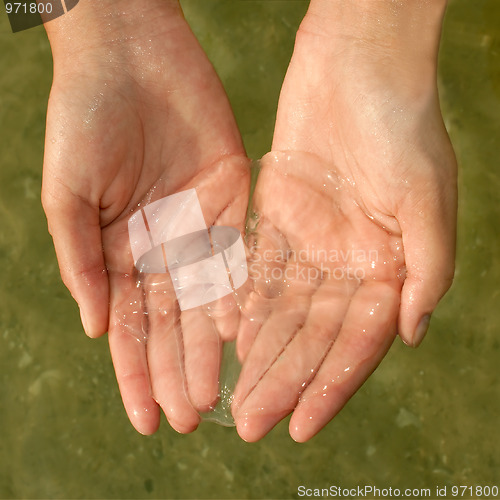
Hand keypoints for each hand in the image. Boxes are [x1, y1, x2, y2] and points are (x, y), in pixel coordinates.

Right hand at [41, 0, 248, 433]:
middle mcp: (162, 246)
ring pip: (209, 298)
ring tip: (219, 393)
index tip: (147, 418)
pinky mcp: (231, 197)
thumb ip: (82, 259)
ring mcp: (199, 225)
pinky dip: (242, 292)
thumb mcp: (68, 193)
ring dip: (211, 347)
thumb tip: (95, 328)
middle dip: (179, 370)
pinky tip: (244, 332)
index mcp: (119, 249)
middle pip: (173, 322)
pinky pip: (241, 252)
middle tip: (190, 419)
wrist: (130, 54)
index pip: (131, 326)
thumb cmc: (85, 118)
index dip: (138, 373)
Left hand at [233, 0, 456, 441]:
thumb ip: (426, 270)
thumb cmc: (401, 125)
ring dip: (261, 353)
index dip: (329, 385)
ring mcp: (314, 241)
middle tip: (250, 423)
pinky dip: (245, 305)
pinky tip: (229, 338)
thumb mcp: (428, 200)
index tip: (299, 427)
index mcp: (391, 265)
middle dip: (283, 380)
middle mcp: (351, 261)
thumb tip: (409, 334)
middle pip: (312, 335)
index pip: (356, 341)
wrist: (357, 66)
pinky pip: (260, 271)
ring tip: (235, 395)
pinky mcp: (279, 217)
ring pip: (283, 311)